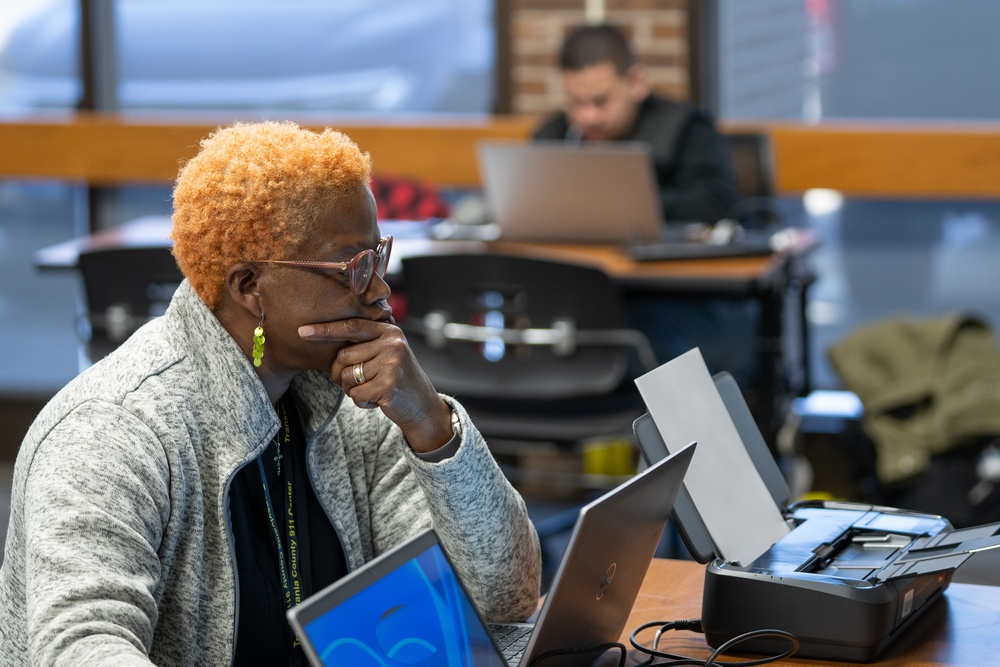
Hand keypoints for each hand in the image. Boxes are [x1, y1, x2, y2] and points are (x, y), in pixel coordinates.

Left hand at [299, 319, 452, 452]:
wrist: (422, 406)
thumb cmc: (397, 379)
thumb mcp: (386, 353)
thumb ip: (365, 343)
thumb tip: (323, 336)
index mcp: (389, 331)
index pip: (351, 326)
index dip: (325, 330)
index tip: (302, 331)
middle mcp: (392, 343)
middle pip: (344, 356)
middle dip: (341, 374)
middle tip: (356, 383)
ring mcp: (392, 363)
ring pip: (347, 377)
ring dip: (352, 390)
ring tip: (372, 390)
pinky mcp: (390, 385)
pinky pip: (356, 394)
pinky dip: (361, 402)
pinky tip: (377, 400)